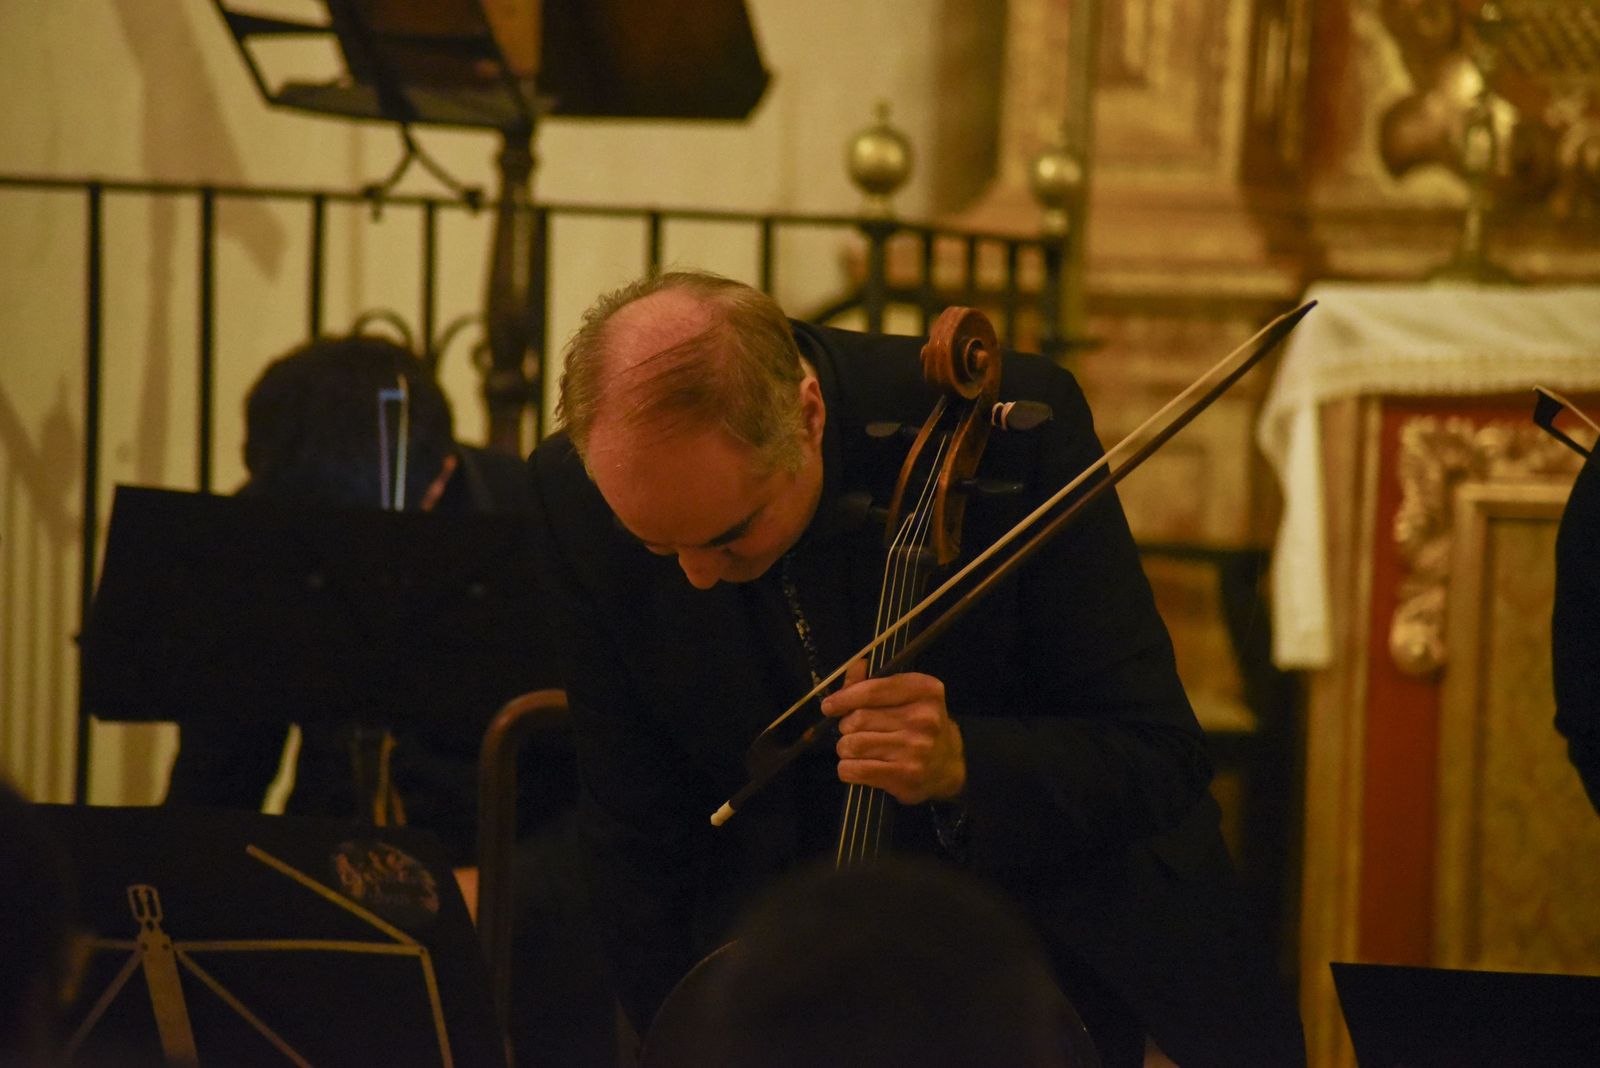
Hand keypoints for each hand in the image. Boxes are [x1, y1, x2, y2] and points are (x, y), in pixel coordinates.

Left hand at [819, 659, 965, 804]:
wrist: (949, 765)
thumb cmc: (920, 725)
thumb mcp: (906, 696)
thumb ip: (875, 682)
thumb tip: (856, 667)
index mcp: (924, 690)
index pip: (872, 690)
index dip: (844, 698)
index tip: (829, 706)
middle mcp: (923, 719)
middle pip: (858, 719)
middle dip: (846, 726)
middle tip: (854, 731)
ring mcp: (915, 749)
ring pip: (853, 745)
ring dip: (846, 748)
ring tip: (856, 748)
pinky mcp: (905, 776)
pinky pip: (855, 769)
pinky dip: (847, 768)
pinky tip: (857, 765)